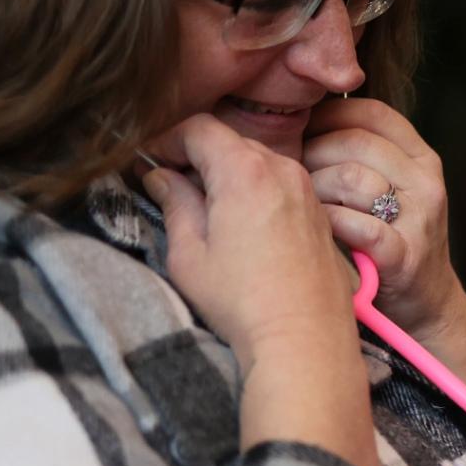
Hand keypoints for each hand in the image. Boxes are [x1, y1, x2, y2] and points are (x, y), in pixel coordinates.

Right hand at [140, 114, 356, 370]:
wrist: (304, 337)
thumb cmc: (242, 301)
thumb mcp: (189, 254)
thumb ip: (174, 204)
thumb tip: (160, 176)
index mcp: (245, 170)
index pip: (199, 127)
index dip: (167, 138)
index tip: (147, 159)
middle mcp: (282, 168)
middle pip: (229, 140)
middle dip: (195, 154)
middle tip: (166, 182)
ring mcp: (306, 188)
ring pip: (256, 160)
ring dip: (226, 173)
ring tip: (201, 207)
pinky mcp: (318, 211)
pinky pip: (280, 183)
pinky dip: (254, 189)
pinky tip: (237, 222)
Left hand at [301, 98, 464, 340]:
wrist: (424, 307)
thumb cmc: (388, 242)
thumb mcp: (391, 190)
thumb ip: (361, 157)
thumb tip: (299, 120)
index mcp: (421, 159)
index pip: (372, 113)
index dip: (328, 114)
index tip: (297, 129)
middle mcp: (425, 182)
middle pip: (355, 142)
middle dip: (311, 154)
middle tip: (288, 174)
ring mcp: (419, 219)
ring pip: (352, 178)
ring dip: (314, 191)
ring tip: (300, 207)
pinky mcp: (405, 256)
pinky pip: (356, 226)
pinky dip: (328, 226)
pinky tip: (316, 233)